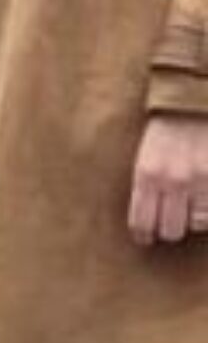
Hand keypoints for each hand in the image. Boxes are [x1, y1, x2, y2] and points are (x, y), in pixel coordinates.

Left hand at [128, 111, 207, 244]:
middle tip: (170, 224)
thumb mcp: (145, 156)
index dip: (144, 235)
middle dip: (169, 229)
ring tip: (191, 208)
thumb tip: (146, 220)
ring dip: (194, 220)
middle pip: (170, 230)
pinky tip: (203, 202)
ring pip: (197, 224)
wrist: (193, 103)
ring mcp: (200, 180)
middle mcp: (173, 181)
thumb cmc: (166, 130)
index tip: (146, 239)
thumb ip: (145, 186)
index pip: (141, 222)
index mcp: (146, 175)